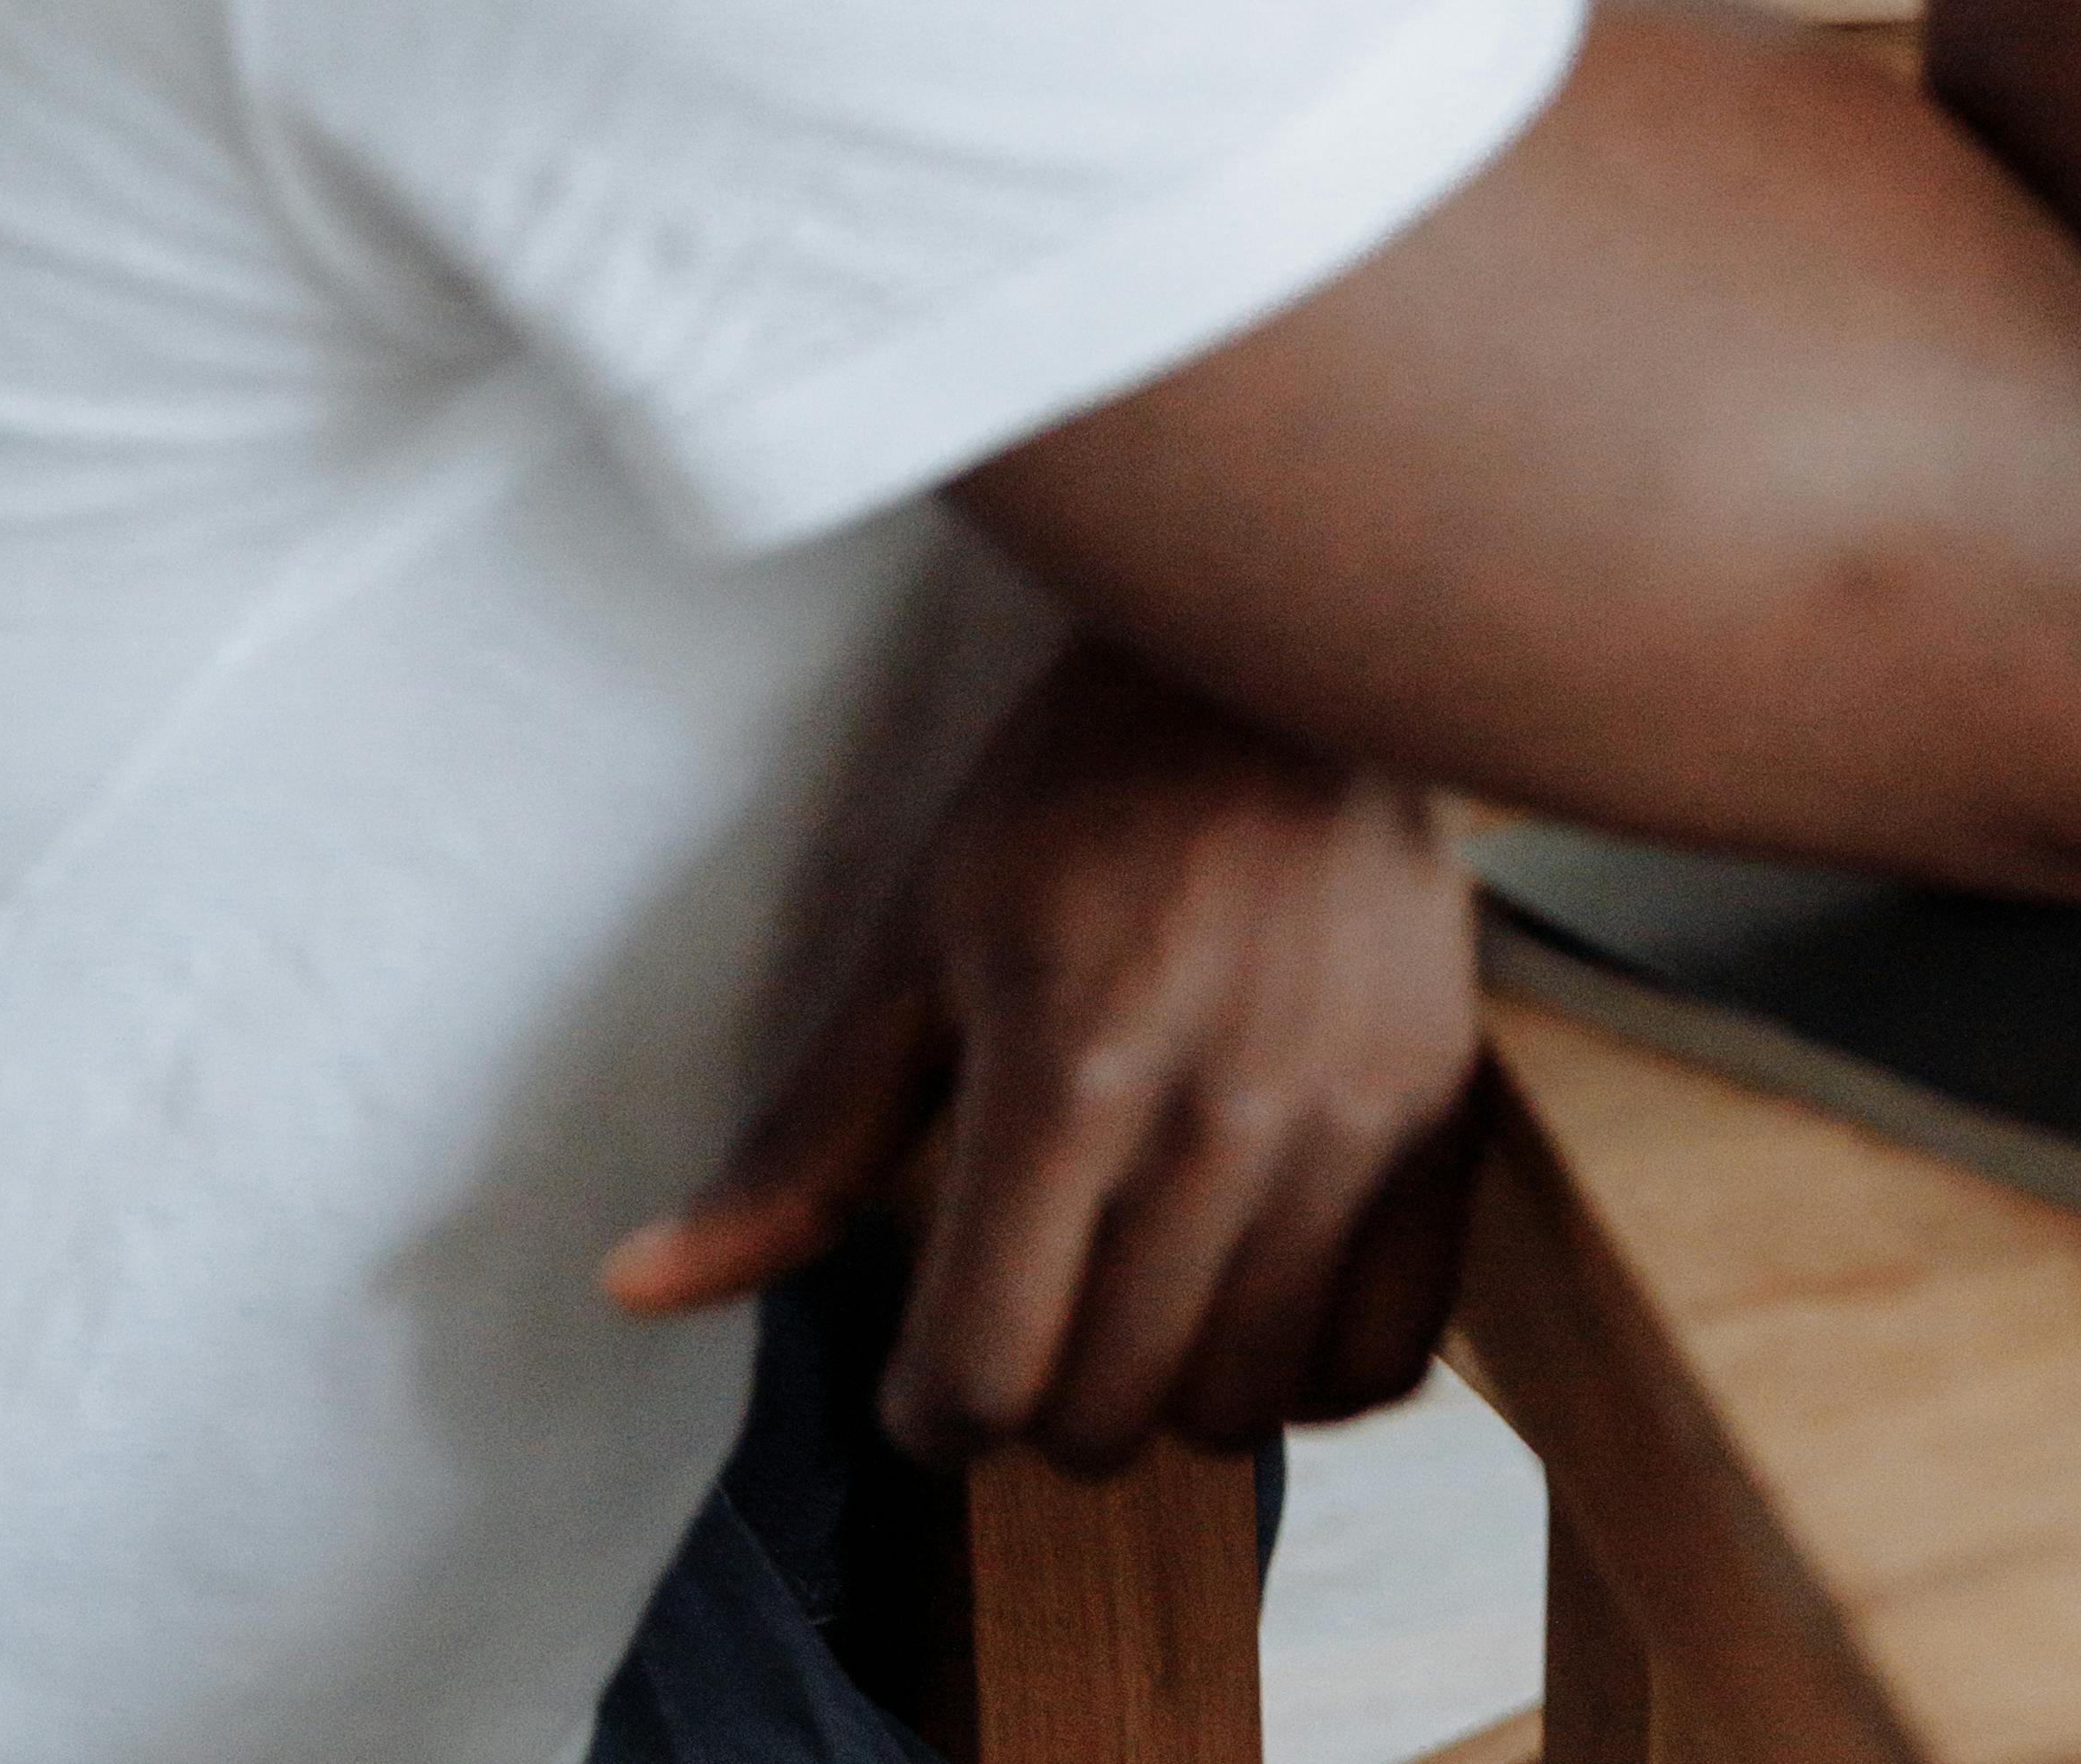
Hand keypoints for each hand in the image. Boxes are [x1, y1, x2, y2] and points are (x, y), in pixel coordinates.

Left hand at [601, 638, 1481, 1469]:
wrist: (1282, 665)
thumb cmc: (1077, 792)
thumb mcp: (919, 944)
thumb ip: (805, 1143)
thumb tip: (637, 1290)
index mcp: (1069, 1068)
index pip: (982, 1377)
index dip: (927, 1412)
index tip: (924, 1370)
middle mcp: (1221, 1112)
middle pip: (1104, 1415)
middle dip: (1035, 1399)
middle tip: (1025, 1313)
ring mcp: (1350, 1120)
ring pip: (1241, 1412)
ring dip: (1164, 1392)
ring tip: (1132, 1298)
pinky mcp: (1444, 1116)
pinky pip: (1385, 1362)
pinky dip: (1308, 1372)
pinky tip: (1248, 1292)